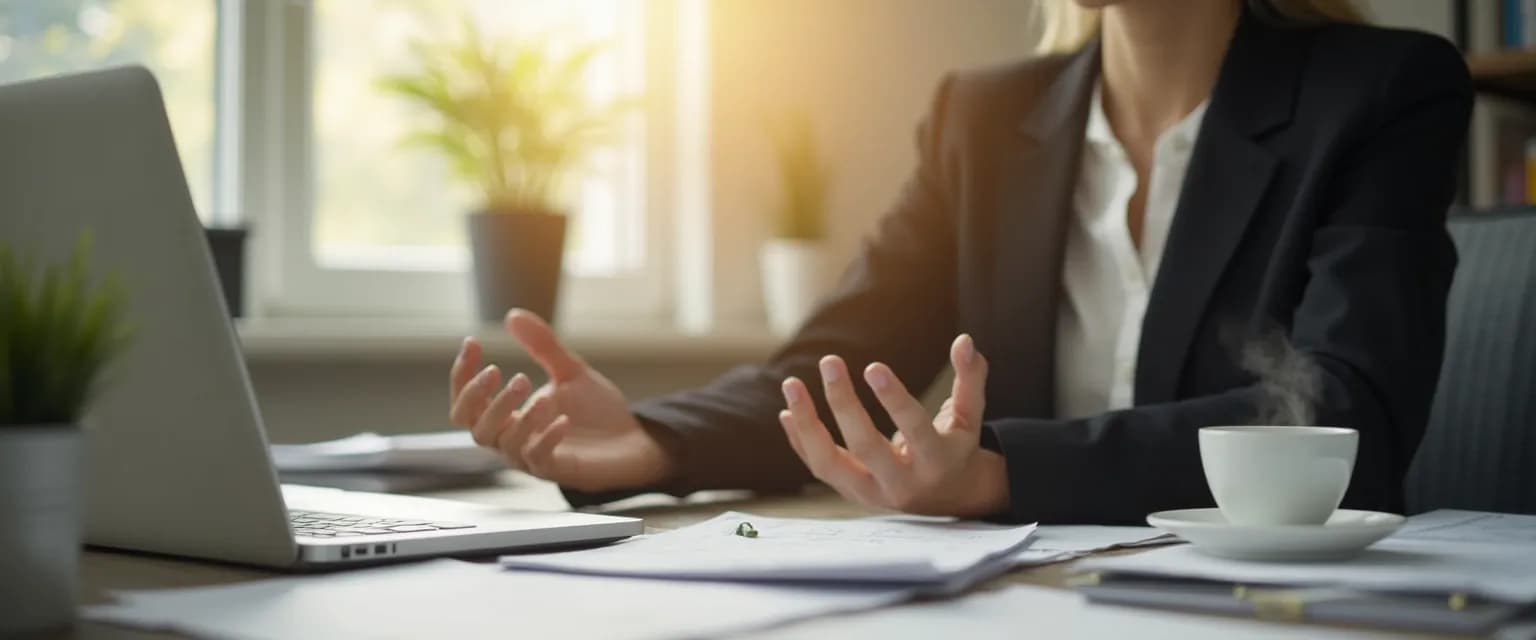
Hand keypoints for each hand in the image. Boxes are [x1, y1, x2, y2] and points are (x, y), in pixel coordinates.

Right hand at [448, 309, 675, 492]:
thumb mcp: (569, 372)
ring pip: (504, 442)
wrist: (633, 441)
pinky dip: (547, 437)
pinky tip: (563, 419)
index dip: (462, 373)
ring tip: (542, 395)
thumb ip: (542, 346)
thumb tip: (512, 315)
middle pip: (474, 425)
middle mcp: (511, 438)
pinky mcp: (555, 470)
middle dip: (481, 398)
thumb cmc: (595, 411)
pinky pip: (539, 458)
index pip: (467, 401)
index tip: (473, 342)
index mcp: (507, 416)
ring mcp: (530, 457)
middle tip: (505, 372)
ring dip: (520, 416)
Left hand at [778, 334, 1009, 517]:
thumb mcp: (968, 417)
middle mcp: (903, 483)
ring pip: (829, 463)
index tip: (873, 366)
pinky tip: (788, 410)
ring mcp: (873, 494)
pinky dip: (800, 441)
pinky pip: (819, 468)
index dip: (894, 399)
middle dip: (843, 403)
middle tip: (829, 361)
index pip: (914, 429)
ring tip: (791, 383)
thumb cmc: (956, 447)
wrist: (947, 499)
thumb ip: (970, 379)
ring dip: (807, 424)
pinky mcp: (851, 495)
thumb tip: (965, 340)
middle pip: (866, 445)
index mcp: (936, 461)